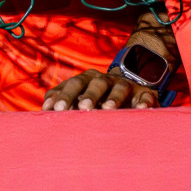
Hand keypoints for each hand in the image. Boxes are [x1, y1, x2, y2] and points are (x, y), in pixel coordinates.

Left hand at [43, 67, 158, 110]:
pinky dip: (144, 102)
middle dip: (88, 95)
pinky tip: (141, 110)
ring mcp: (125, 86)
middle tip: (82, 108)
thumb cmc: (96, 100)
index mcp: (86, 80)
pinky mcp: (144, 94)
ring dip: (114, 98)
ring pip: (119, 88)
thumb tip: (44, 110)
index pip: (73, 84)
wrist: (129, 90)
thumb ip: (62, 101)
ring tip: (109, 109)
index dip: (64, 95)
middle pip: (94, 83)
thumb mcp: (79, 98)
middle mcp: (104, 80)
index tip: (56, 110)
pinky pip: (146, 96)